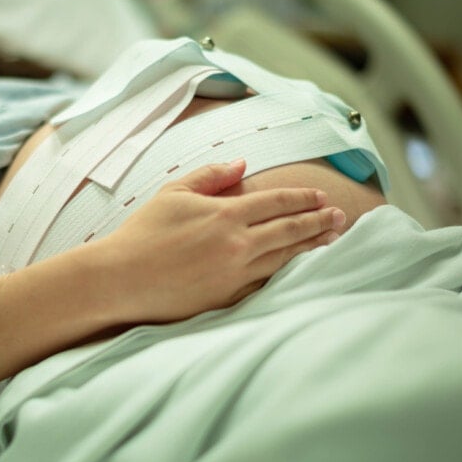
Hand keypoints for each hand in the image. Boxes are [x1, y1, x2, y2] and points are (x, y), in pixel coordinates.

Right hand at [100, 159, 345, 321]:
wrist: (122, 277)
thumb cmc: (143, 232)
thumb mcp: (174, 193)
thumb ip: (211, 176)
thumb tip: (243, 164)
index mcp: (226, 214)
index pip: (276, 202)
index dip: (302, 198)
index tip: (320, 197)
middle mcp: (238, 244)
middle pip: (290, 230)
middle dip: (318, 221)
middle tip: (340, 217)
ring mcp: (235, 273)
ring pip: (285, 258)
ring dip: (311, 247)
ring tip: (331, 240)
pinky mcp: (228, 297)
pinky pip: (267, 282)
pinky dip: (287, 273)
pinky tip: (299, 268)